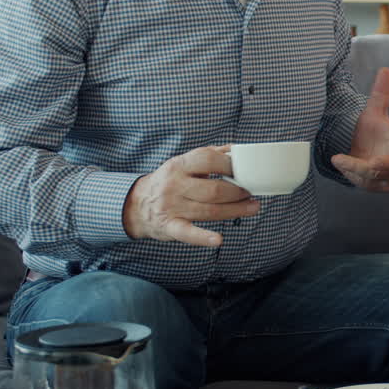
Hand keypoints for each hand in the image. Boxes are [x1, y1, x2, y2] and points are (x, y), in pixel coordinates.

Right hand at [123, 145, 258, 246]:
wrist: (136, 204)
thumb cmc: (168, 182)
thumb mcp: (183, 163)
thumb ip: (210, 155)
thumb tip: (237, 149)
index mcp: (179, 165)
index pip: (208, 160)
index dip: (230, 165)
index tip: (246, 171)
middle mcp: (174, 185)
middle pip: (213, 189)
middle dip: (238, 192)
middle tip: (251, 193)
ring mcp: (171, 206)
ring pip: (209, 210)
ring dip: (235, 210)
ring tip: (253, 208)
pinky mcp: (169, 226)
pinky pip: (188, 233)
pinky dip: (203, 237)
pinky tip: (218, 239)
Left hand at [332, 68, 388, 191]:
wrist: (361, 152)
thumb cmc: (373, 132)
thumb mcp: (374, 112)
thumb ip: (381, 94)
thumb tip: (385, 69)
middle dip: (383, 165)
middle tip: (371, 163)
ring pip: (377, 177)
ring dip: (357, 168)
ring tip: (341, 159)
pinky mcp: (380, 187)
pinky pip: (366, 184)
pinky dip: (352, 174)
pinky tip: (343, 164)